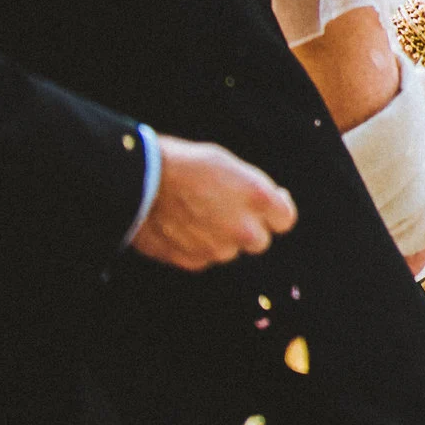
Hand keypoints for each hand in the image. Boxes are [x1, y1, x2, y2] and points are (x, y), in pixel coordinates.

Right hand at [128, 136, 296, 270]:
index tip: (269, 205)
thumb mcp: (228, 167)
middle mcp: (243, 228)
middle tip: (227, 210)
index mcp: (258, 198)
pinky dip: (196, 246)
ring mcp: (217, 248)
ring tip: (194, 213)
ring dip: (219, 237)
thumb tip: (264, 206)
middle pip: (260, 241)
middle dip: (249, 229)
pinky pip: (203, 257)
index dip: (277, 211)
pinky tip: (179, 225)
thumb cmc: (184, 163)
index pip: (285, 219)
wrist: (138, 180)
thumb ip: (250, 191)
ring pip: (228, 249)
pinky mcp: (191, 261)